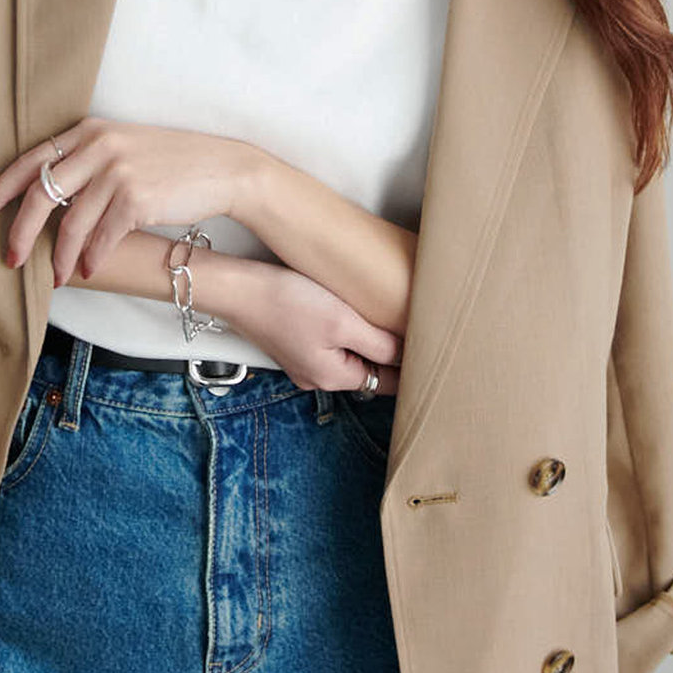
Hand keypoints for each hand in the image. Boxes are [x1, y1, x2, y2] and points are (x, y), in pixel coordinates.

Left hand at [0, 119, 260, 276]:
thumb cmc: (173, 164)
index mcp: (89, 131)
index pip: (30, 161)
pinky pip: (101, 237)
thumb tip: (50, 199)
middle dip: (19, 231)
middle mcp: (98, 147)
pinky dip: (92, 258)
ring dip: (60, 257)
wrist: (223, 168)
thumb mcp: (125, 149)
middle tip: (10, 258)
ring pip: (70, 224)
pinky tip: (89, 270)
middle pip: (39, 194)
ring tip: (58, 276)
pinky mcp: (136, 198)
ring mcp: (117, 171)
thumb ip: (87, 164)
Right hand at [225, 260, 403, 393]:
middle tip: (419, 332)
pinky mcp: (295, 343)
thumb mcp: (343, 322)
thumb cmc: (284, 301)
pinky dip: (349, 335)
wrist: (237, 288)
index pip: (388, 384)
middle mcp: (318, 376)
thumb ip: (379, 343)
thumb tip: (409, 355)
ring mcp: (304, 362)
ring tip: (391, 320)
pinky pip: (333, 346)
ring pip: (352, 357)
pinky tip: (355, 315)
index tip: (435, 353)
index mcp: (333, 377)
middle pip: (370, 372)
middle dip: (393, 355)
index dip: (413, 370)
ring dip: (371, 343)